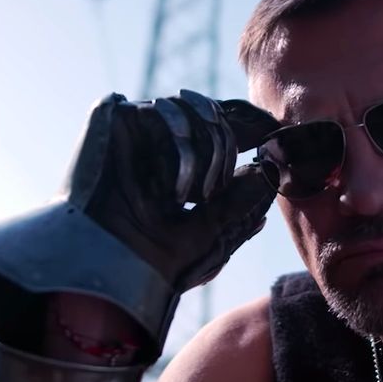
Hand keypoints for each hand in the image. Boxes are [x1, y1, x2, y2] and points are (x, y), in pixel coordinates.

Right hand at [0, 89, 280, 361]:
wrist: (105, 274)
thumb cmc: (154, 266)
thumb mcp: (216, 235)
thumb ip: (244, 202)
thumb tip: (269, 170)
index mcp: (182, 167)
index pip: (225, 128)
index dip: (254, 125)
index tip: (278, 135)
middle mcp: (160, 146)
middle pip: (216, 115)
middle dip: (227, 152)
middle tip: (216, 192)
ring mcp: (137, 131)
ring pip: (195, 107)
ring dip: (208, 152)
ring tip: (194, 195)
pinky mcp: (113, 118)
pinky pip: (163, 107)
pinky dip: (182, 145)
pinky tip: (176, 188)